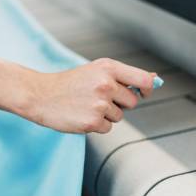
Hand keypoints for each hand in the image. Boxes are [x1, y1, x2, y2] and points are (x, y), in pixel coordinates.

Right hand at [25, 58, 155, 133]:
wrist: (40, 95)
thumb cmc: (70, 83)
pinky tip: (81, 115)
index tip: (143, 93)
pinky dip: (97, 125)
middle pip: (132, 102)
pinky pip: (107, 128)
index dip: (148, 88)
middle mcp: (106, 84)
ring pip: (119, 116)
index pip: (143, 80)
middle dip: (119, 103)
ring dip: (106, 114)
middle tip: (98, 98)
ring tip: (86, 105)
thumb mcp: (96, 71)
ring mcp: (99, 104)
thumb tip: (155, 80)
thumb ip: (125, 76)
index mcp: (108, 68)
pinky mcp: (92, 122)